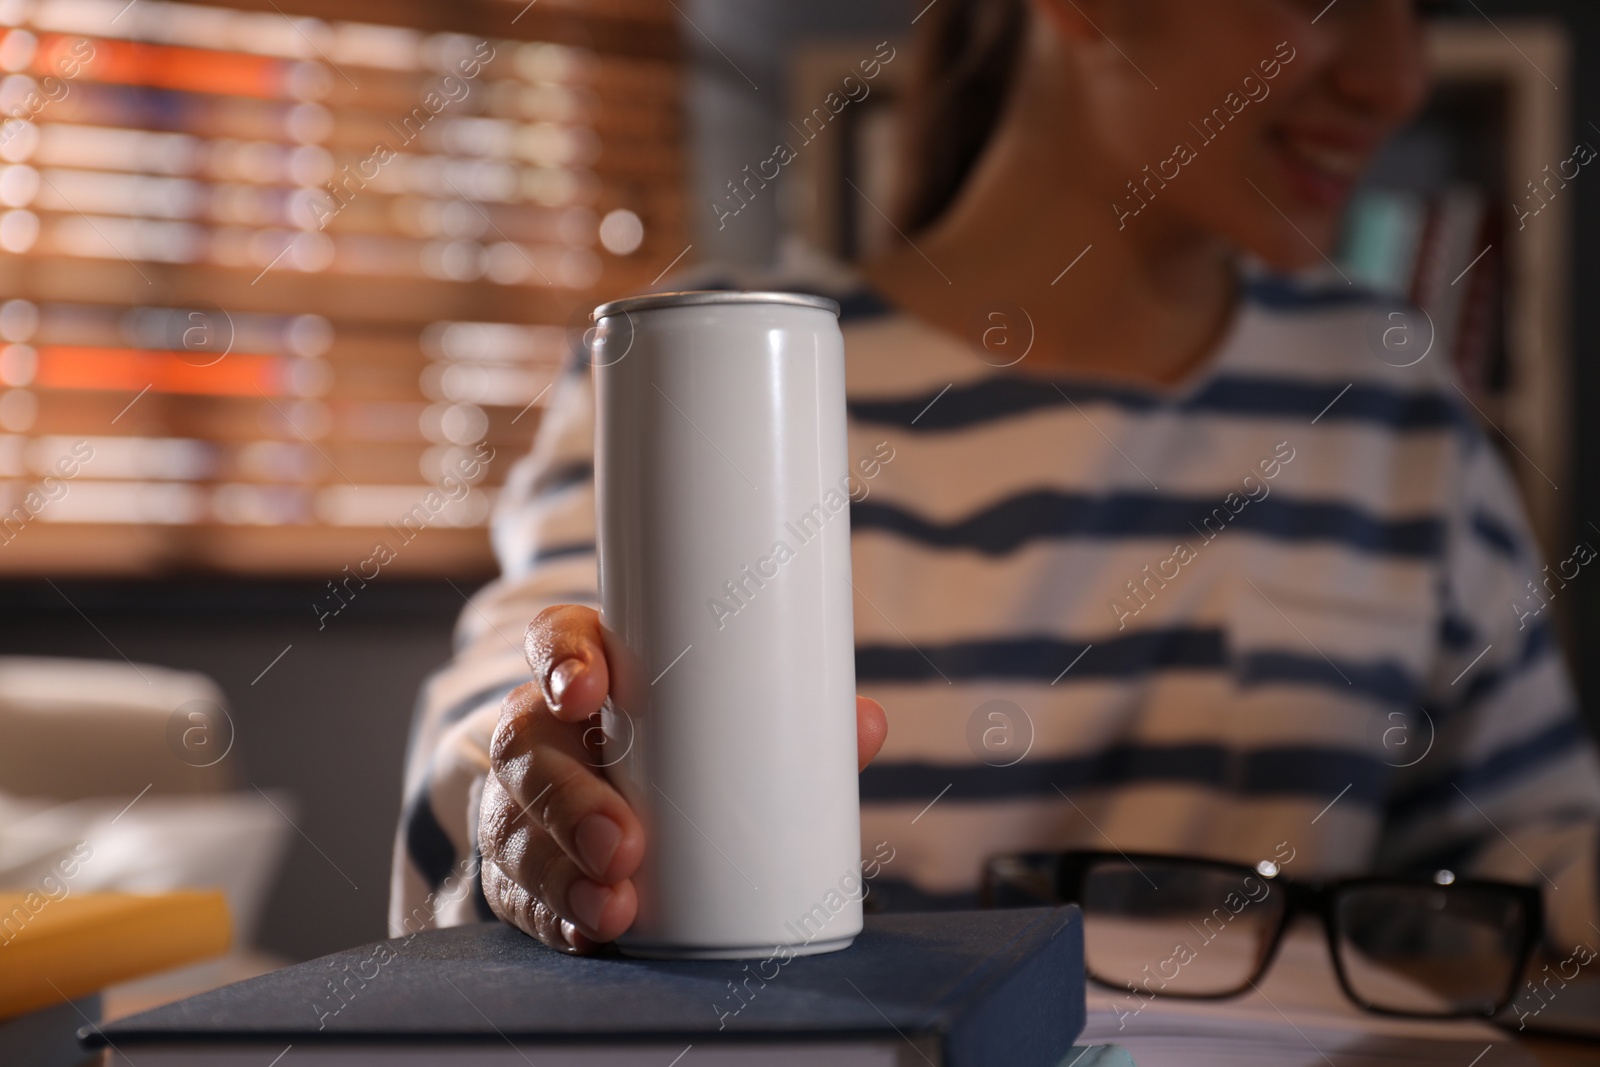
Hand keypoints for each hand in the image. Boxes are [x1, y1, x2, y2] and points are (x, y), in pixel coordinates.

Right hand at [479, 604, 888, 952]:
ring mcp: (519, 803)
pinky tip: (590, 935)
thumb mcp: (730, 722)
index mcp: (593, 671)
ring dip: (561, 872)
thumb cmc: (688, 747)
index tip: (590, 692)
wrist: (631, 811)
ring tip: (618, 908)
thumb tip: (865, 725)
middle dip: (570, 799)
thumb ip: (798, 720)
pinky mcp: (516, 869)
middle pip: (527, 746)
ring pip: (514, 828)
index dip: (563, 659)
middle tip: (626, 843)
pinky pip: (519, 893)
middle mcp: (542, 730)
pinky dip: (555, 918)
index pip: (557, 640)